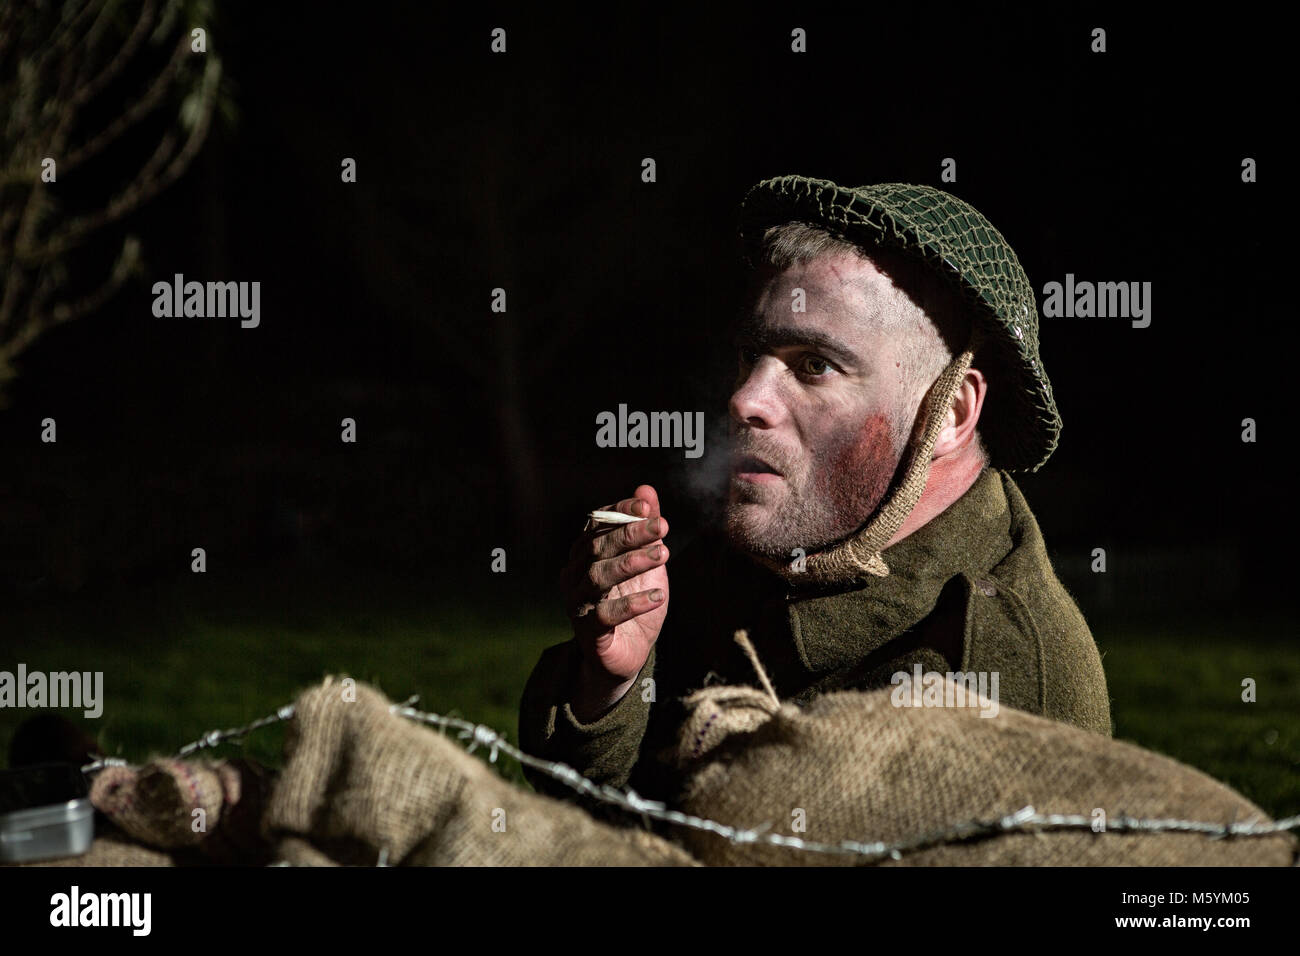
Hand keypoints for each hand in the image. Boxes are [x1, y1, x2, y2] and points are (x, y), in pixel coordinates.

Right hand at [560, 484, 668, 719]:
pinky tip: (658, 598)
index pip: (595, 524)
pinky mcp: (589, 632)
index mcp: (584, 554)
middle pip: (597, 548)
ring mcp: (578, 604)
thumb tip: (647, 489)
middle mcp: (574, 575)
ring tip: (663, 554)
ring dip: (632, 562)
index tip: (646, 506)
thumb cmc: (634, 600)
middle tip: (662, 526)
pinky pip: (606, 614)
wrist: (629, 653)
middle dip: (630, 534)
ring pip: (599, 577)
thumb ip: (644, 527)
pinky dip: (633, 603)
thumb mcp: (646, 561)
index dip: (619, 512)